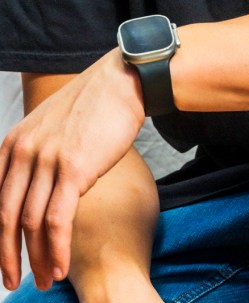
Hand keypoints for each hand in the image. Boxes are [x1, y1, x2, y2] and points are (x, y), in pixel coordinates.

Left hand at [0, 50, 144, 291]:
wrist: (122, 81)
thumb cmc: (93, 104)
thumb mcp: (49, 124)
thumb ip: (34, 154)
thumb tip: (34, 189)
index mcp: (14, 141)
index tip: (3, 258)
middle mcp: (24, 150)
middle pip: (5, 216)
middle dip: (6, 257)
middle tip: (13, 283)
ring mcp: (48, 159)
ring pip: (31, 224)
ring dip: (37, 260)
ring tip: (46, 281)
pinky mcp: (74, 169)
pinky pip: (57, 221)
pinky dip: (57, 250)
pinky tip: (62, 267)